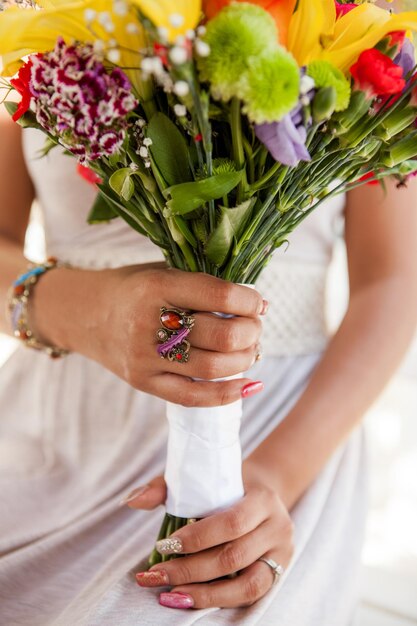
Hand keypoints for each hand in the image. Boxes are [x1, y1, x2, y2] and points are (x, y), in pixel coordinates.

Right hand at [30, 264, 266, 405]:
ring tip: (250, 349)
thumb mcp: (163, 271)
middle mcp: (149, 323)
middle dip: (251, 331)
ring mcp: (145, 358)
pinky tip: (250, 386)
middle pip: (222, 336)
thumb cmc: (132, 288)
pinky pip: (193, 397)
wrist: (83, 314)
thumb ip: (204, 284)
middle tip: (254, 326)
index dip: (249, 300)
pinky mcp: (143, 382)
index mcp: (156, 286)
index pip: (219, 295)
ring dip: (245, 358)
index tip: (257, 302)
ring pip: (213, 367)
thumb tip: (259, 305)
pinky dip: (227, 394)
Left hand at [126, 468, 293, 608]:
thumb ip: (166, 487)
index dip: (197, 538)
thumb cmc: (227, 484)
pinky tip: (190, 599)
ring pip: (246, 585)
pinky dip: (218, 600)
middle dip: (190, 569)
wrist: (264, 491)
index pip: (232, 522)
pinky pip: (250, 596)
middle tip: (157, 574)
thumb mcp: (203, 477)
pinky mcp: (278, 574)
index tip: (165, 544)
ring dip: (205, 593)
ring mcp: (282, 554)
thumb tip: (132, 500)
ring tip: (171, 595)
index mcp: (264, 498)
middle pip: (234, 557)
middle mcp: (278, 527)